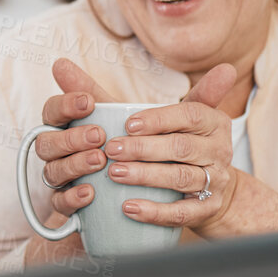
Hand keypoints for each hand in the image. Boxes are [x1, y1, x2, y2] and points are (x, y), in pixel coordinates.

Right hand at [26, 59, 118, 262]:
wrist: (136, 182)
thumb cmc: (119, 141)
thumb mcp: (112, 115)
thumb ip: (91, 90)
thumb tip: (60, 62)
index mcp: (62, 126)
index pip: (51, 111)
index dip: (65, 105)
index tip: (88, 101)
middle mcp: (55, 152)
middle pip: (46, 143)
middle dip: (70, 138)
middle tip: (98, 135)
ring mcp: (59, 179)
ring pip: (52, 171)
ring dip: (74, 164)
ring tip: (99, 160)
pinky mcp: (66, 205)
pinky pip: (59, 203)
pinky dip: (73, 198)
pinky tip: (90, 193)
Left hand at [103, 63, 242, 236]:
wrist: (212, 190)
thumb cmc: (168, 145)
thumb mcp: (145, 118)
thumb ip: (106, 93)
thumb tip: (59, 63)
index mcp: (210, 120)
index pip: (188, 114)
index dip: (158, 119)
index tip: (127, 124)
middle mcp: (218, 149)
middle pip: (181, 147)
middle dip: (144, 148)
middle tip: (110, 150)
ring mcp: (215, 181)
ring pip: (181, 178)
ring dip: (146, 176)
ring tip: (114, 174)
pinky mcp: (207, 210)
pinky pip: (182, 213)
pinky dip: (155, 211)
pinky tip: (128, 208)